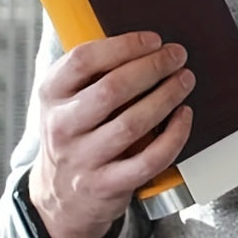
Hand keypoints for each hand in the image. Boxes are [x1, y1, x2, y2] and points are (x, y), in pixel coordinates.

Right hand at [29, 31, 194, 237]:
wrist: (59, 197)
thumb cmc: (76, 131)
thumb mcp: (68, 96)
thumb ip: (95, 69)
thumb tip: (146, 40)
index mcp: (52, 94)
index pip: (83, 60)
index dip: (124, 45)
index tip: (154, 40)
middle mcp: (61, 126)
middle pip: (112, 89)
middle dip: (153, 67)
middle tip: (177, 56)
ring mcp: (82, 159)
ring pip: (132, 123)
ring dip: (167, 96)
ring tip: (185, 80)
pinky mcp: (105, 186)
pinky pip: (148, 160)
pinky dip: (173, 135)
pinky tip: (184, 116)